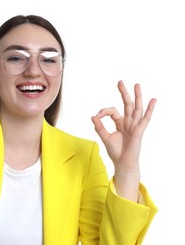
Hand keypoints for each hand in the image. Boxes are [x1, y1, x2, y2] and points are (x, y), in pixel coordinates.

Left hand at [91, 80, 155, 200]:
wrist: (122, 162)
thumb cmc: (115, 151)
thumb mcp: (105, 137)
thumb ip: (99, 127)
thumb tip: (93, 116)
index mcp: (120, 123)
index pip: (112, 111)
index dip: (103, 112)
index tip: (97, 116)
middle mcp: (128, 122)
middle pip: (126, 104)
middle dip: (123, 93)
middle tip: (120, 82)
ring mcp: (134, 125)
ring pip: (136, 108)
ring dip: (137, 96)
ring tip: (137, 85)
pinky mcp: (139, 130)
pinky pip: (145, 118)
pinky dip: (149, 109)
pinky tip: (153, 100)